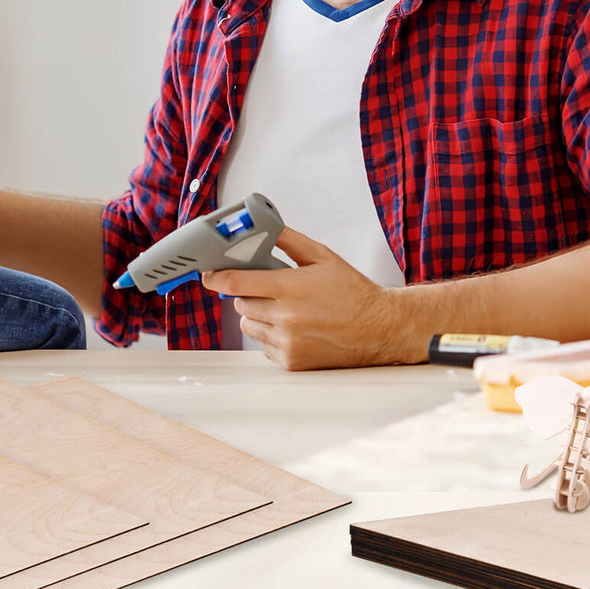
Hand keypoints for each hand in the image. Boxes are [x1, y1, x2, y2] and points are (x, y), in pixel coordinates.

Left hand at [201, 227, 400, 370]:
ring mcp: (288, 342)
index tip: (209, 274)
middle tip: (270, 288)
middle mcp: (286, 318)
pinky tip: (294, 326)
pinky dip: (271, 335)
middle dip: (249, 293)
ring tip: (284, 308)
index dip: (216, 276)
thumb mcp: (323, 257)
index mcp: (291, 288)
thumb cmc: (353, 292)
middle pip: (241, 303)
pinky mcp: (291, 361)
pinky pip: (263, 345)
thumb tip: (264, 227)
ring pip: (249, 324)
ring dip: (258, 315)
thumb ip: (289, 241)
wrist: (380, 328)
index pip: (237, 283)